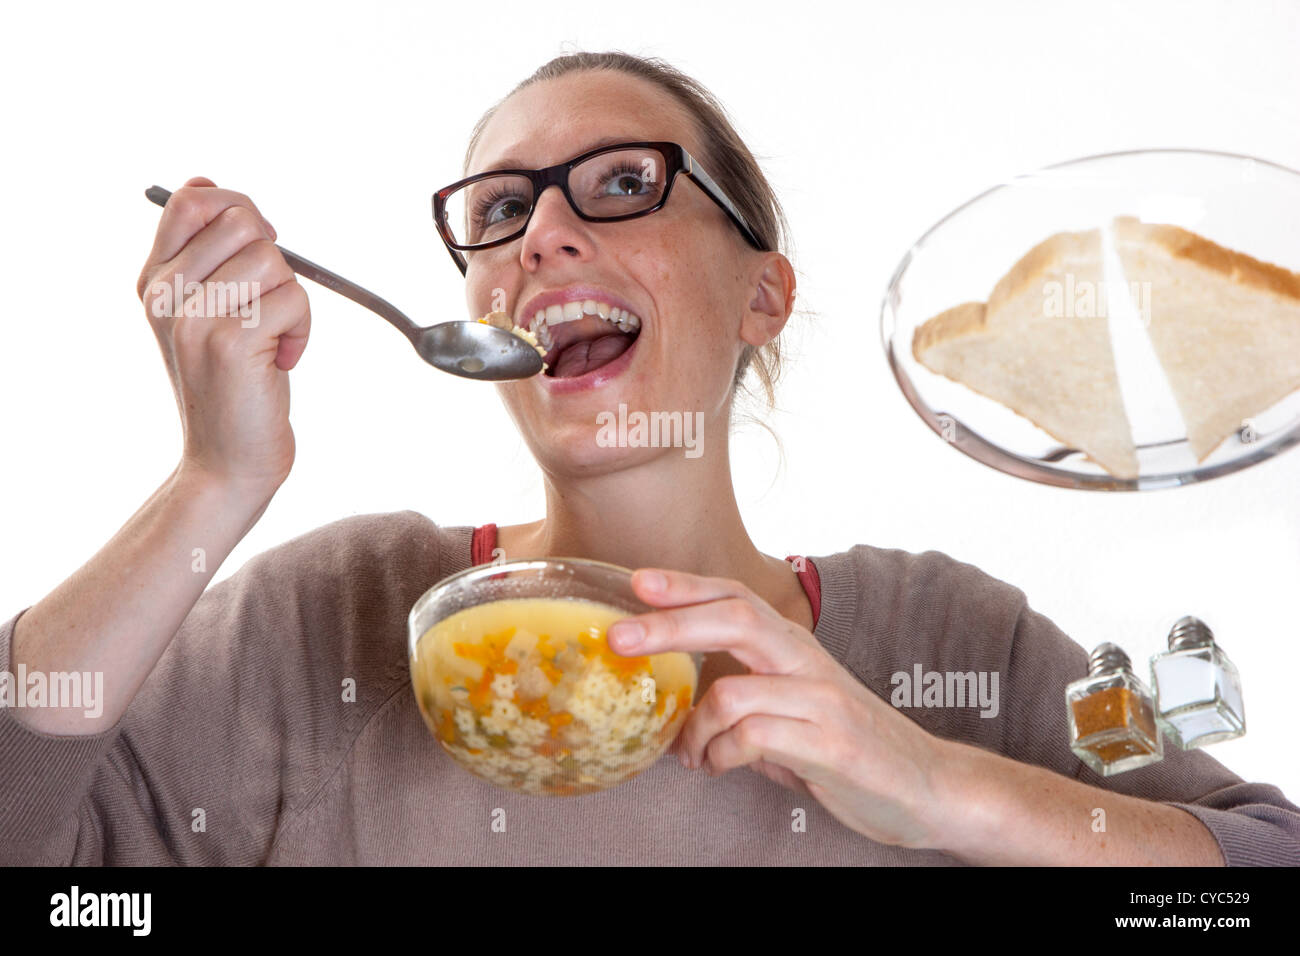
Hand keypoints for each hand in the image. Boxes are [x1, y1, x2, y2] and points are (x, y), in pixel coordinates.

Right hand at [137, 176, 310, 496]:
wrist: (227, 462)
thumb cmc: (231, 387)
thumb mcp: (203, 315)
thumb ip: (203, 256)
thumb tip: (208, 184)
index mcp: (153, 281)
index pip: (190, 201)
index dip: (239, 209)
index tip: (257, 250)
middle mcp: (164, 294)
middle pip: (243, 221)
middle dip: (275, 259)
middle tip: (268, 305)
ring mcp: (193, 317)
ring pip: (273, 258)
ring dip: (291, 300)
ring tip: (273, 339)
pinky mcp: (231, 341)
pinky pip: (294, 298)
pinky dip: (302, 330)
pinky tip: (281, 362)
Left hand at [606, 566, 950, 849]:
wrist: (927, 786)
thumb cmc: (849, 747)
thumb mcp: (793, 710)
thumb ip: (745, 698)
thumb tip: (685, 704)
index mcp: (795, 648)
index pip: (736, 598)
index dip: (686, 586)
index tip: (637, 580)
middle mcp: (808, 663)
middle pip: (734, 619)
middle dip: (670, 624)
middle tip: (619, 636)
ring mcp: (822, 702)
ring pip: (732, 692)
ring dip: (693, 728)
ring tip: (688, 753)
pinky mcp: (831, 745)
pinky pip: (753, 739)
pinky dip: (721, 756)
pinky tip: (718, 767)